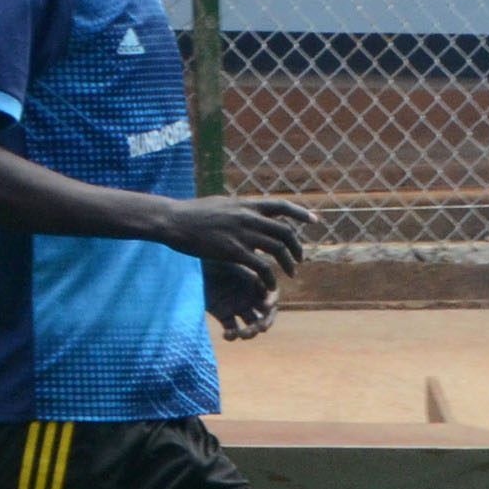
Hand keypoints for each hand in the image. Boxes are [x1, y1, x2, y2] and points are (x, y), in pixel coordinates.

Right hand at [161, 194, 314, 277]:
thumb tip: (252, 208)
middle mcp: (248, 217)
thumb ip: (241, 208)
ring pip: (278, 249)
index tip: (315, 221)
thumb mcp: (222, 204)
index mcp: (246, 205)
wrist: (173, 220)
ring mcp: (242, 234)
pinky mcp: (233, 251)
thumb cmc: (193, 213)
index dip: (301, 213)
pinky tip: (269, 284)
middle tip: (299, 259)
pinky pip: (262, 267)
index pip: (281, 205)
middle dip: (297, 247)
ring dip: (288, 264)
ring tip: (290, 273)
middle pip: (285, 231)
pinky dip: (270, 277)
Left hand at [204, 258, 278, 339]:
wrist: (188, 261)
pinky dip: (232, 336)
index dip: (272, 303)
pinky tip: (227, 335)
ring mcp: (237, 307)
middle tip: (260, 328)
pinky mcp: (223, 315)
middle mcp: (249, 297)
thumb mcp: (230, 258)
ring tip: (243, 334)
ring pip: (252, 325)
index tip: (266, 306)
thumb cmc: (210, 256)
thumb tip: (265, 274)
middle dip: (265, 323)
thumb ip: (248, 266)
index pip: (272, 297)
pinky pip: (232, 329)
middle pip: (265, 315)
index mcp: (255, 283)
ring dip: (251, 333)